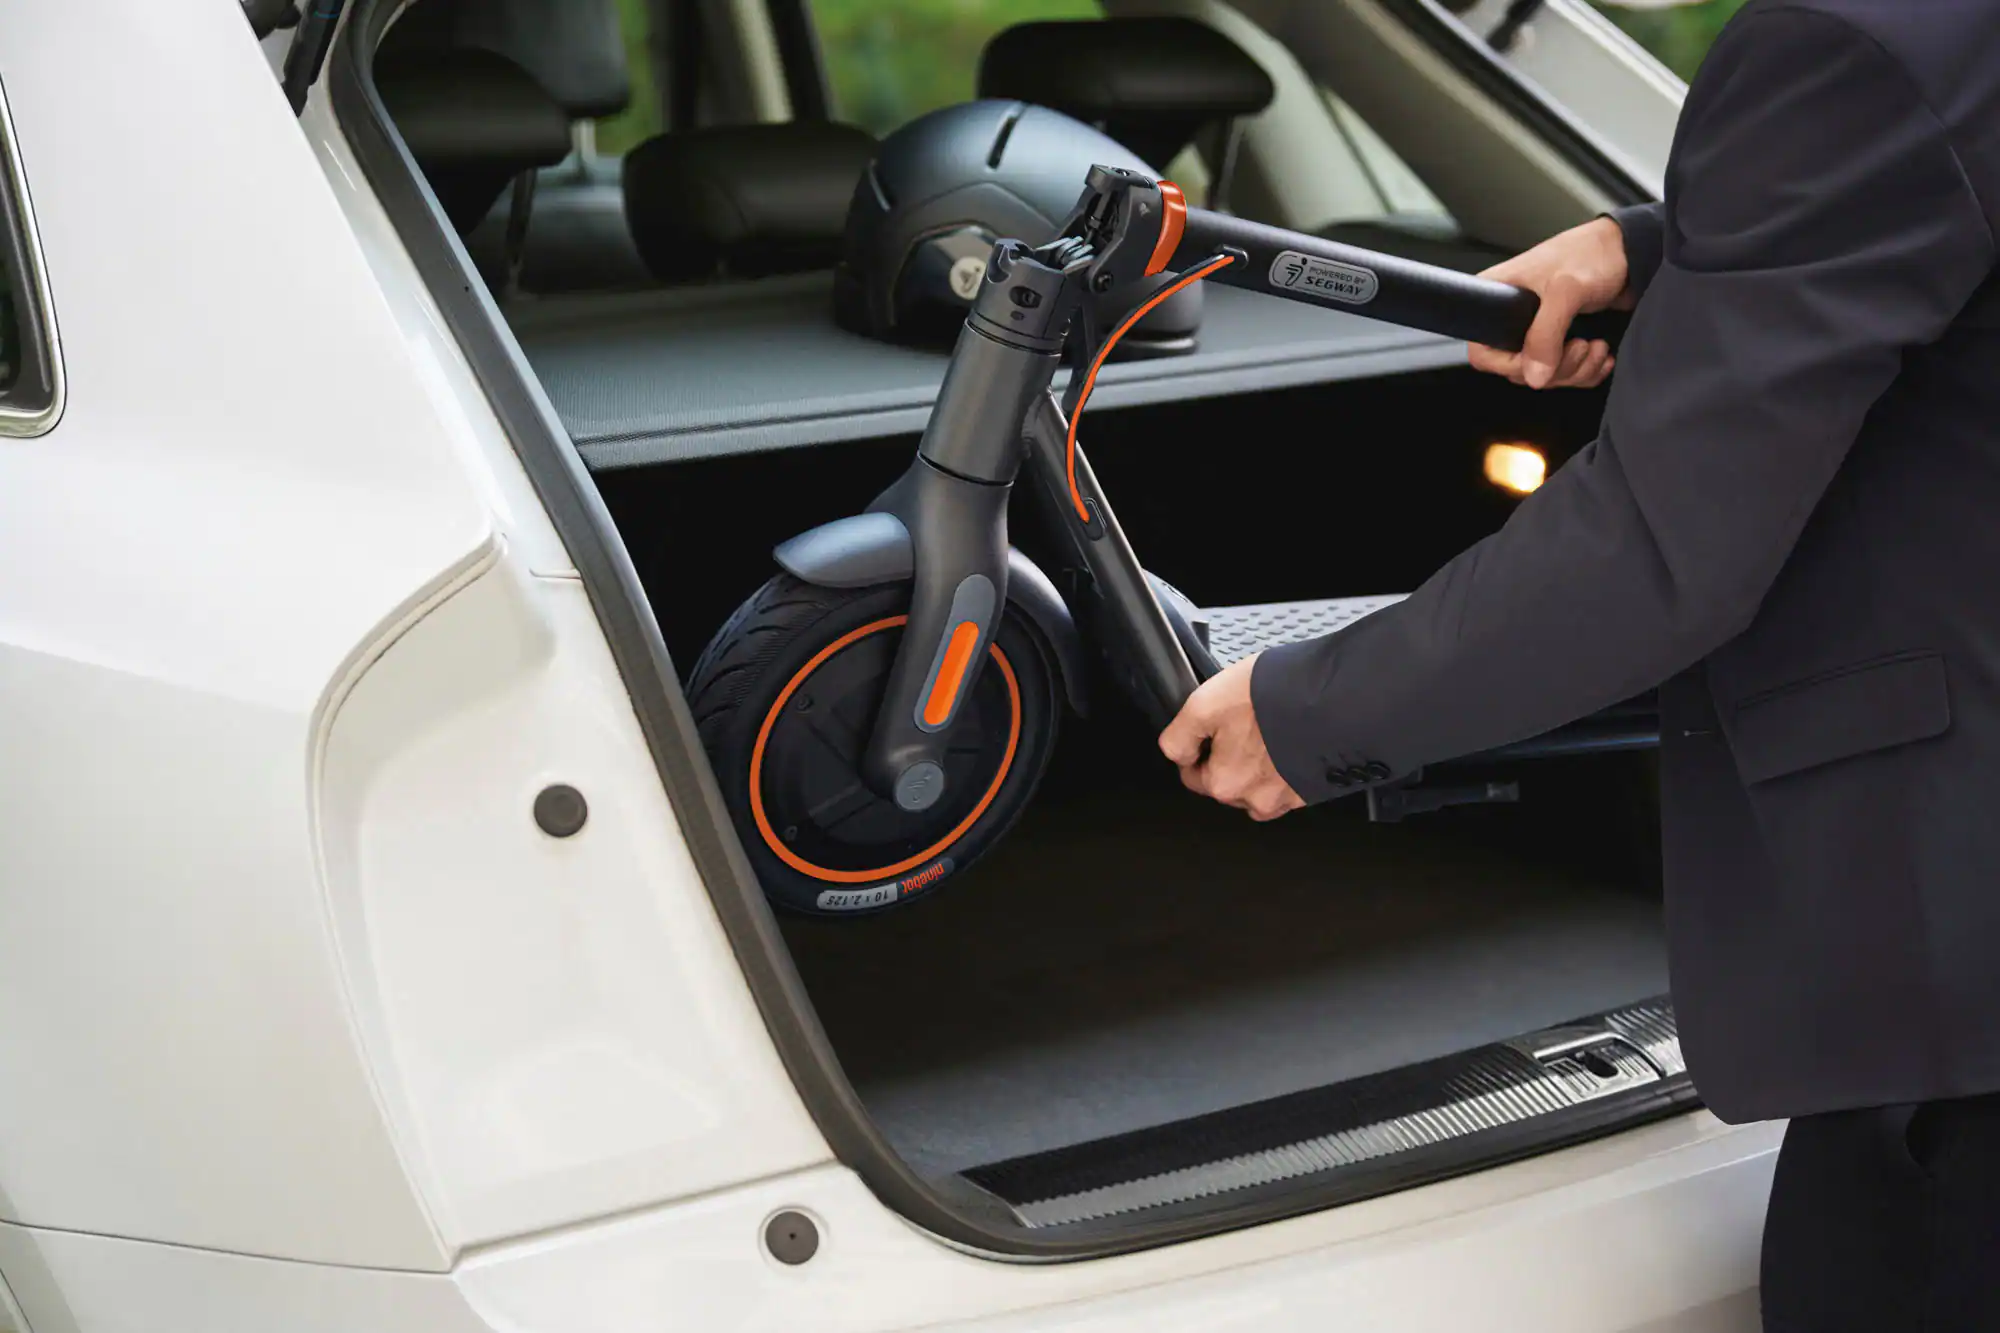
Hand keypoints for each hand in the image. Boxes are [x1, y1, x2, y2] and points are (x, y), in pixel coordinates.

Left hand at [1158, 655, 1304, 821]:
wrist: (1342, 699)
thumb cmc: (1277, 698)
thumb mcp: (1206, 704)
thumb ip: (1180, 735)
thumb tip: (1174, 753)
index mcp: (1224, 783)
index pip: (1193, 775)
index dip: (1198, 746)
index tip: (1212, 725)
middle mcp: (1257, 800)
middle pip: (1229, 780)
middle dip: (1231, 753)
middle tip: (1246, 719)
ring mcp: (1290, 797)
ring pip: (1260, 781)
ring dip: (1261, 760)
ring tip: (1272, 727)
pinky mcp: (1315, 788)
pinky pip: (1291, 778)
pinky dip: (1288, 762)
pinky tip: (1293, 737)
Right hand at [1470, 216, 1634, 389]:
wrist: (1629, 250)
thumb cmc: (1592, 254)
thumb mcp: (1565, 291)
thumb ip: (1545, 335)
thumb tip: (1534, 377)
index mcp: (1497, 298)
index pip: (1482, 351)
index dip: (1509, 365)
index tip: (1539, 360)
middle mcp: (1512, 318)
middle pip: (1519, 369)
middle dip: (1556, 368)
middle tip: (1580, 346)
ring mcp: (1538, 329)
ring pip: (1545, 374)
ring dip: (1576, 370)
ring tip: (1596, 347)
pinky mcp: (1562, 338)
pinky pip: (1566, 372)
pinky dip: (1587, 371)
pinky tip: (1601, 355)